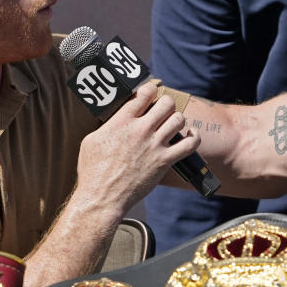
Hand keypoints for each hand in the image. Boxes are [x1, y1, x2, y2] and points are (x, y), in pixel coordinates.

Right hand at [74, 82, 199, 216]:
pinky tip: (190, 135)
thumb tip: (119, 119)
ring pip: (179, 119)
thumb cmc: (92, 171)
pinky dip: (194, 137)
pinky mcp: (165, 161)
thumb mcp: (92, 140)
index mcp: (122, 121)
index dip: (151, 89)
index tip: (151, 93)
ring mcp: (154, 145)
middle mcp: (141, 130)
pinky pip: (190, 144)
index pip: (144, 94)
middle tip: (162, 110)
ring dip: (177, 119)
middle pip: (166, 103)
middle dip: (166, 104)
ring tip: (172, 124)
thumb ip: (109, 125)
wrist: (102, 197)